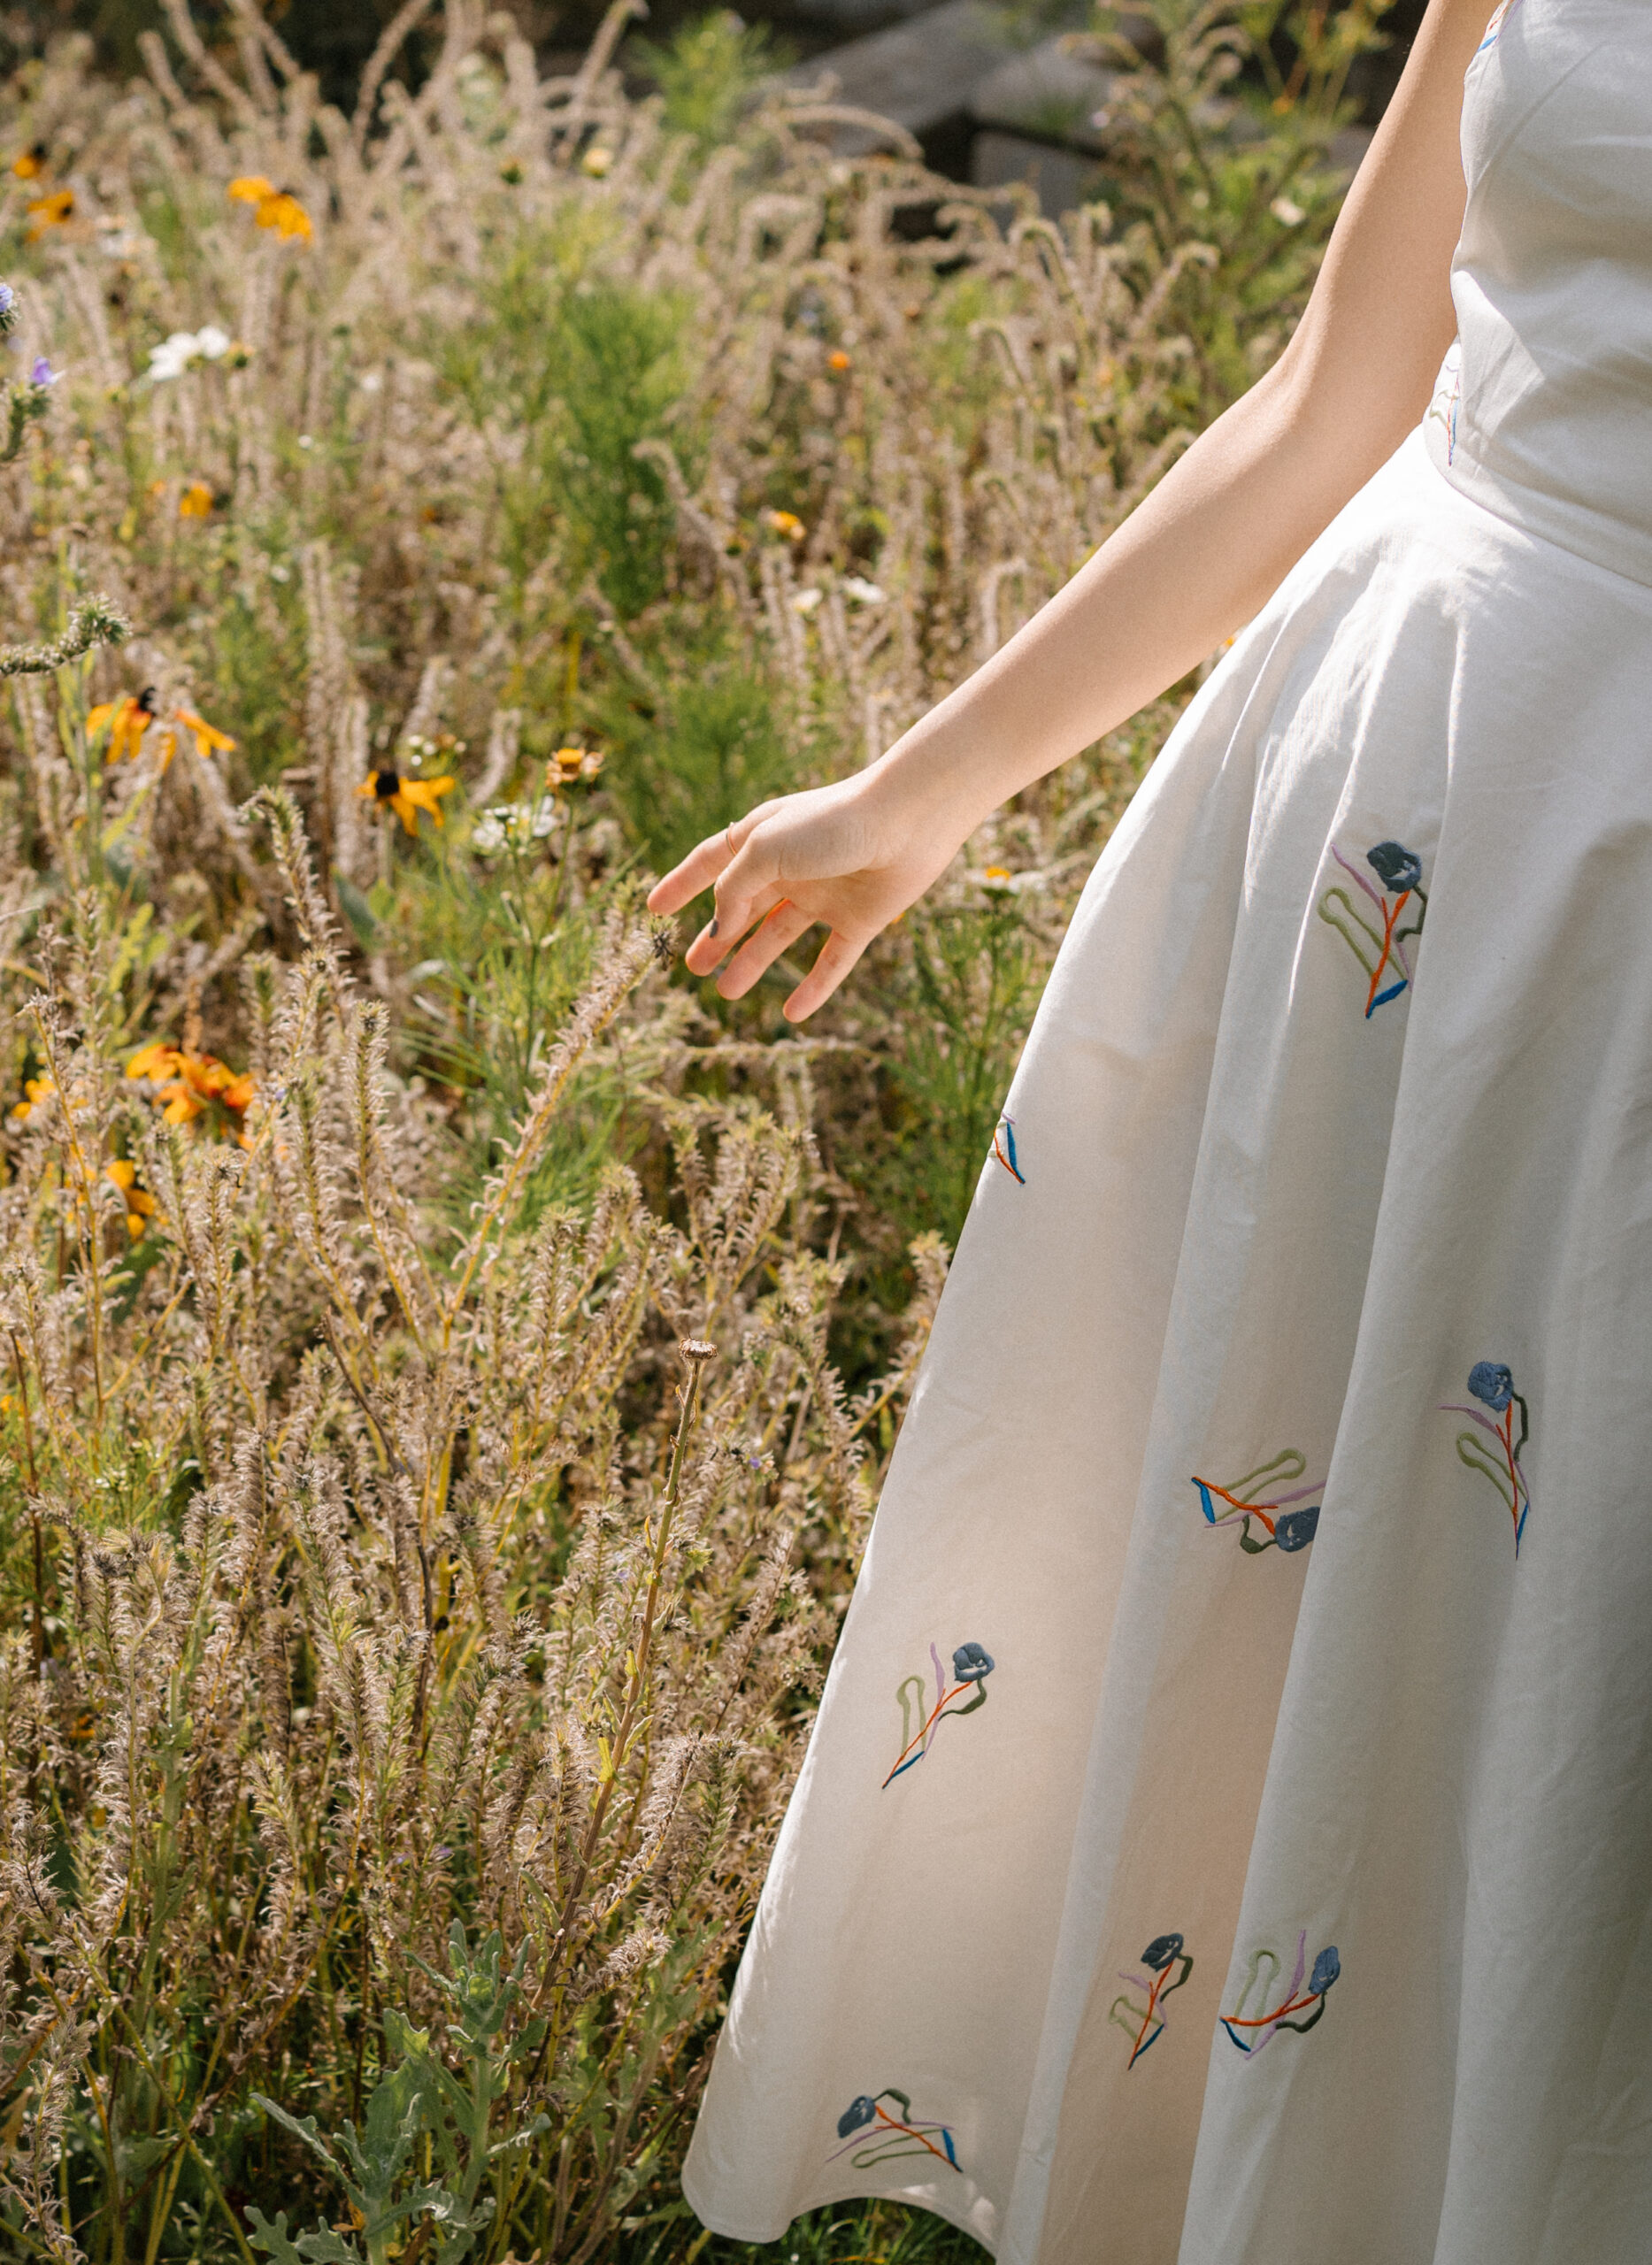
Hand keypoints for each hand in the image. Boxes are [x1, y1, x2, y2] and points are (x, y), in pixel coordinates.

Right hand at [646, 762, 968, 1020]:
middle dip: (717, 935)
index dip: (680, 885)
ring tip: (727, 992)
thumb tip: (721, 925)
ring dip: (752, 964)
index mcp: (762, 839)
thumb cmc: (833, 824)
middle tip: (692, 966)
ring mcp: (826, 894)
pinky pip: (833, 961)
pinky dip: (814, 988)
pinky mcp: (861, 918)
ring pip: (779, 937)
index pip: (709, 864)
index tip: (653, 908)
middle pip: (744, 907)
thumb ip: (734, 888)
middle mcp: (792, 867)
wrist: (909, 820)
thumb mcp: (765, 851)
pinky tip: (794, 1015)